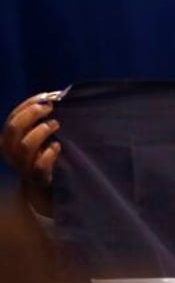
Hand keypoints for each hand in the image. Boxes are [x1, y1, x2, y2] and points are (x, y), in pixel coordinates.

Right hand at [1, 92, 62, 214]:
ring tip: (56, 125)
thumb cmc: (43, 155)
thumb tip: (56, 95)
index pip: (12, 117)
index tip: (47, 98)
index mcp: (8, 139)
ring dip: (41, 131)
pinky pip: (39, 166)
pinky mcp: (36, 178)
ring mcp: (22, 166)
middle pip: (14, 128)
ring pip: (25, 145)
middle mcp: (10, 152)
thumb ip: (39, 120)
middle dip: (32, 114)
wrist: (44, 187)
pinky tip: (58, 146)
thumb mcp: (38, 136)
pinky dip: (49, 154)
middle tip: (50, 109)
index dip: (28, 105)